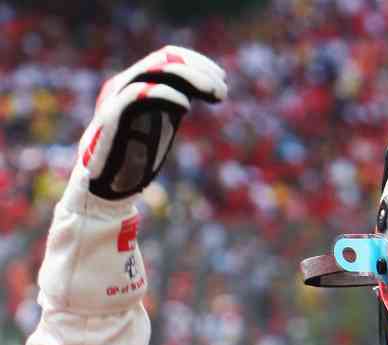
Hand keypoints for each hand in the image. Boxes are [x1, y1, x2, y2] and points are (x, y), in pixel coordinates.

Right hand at [79, 46, 225, 200]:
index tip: (221, 77)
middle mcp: (125, 84)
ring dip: (190, 78)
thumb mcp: (162, 123)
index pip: (166, 56)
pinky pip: (138, 94)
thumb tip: (206, 91)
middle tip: (223, 90)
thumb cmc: (134, 155)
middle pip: (163, 59)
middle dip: (198, 69)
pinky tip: (185, 107)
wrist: (103, 183)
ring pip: (154, 71)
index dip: (196, 61)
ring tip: (216, 95)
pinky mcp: (112, 117)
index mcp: (136, 83)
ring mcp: (116, 98)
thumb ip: (175, 104)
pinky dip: (165, 95)